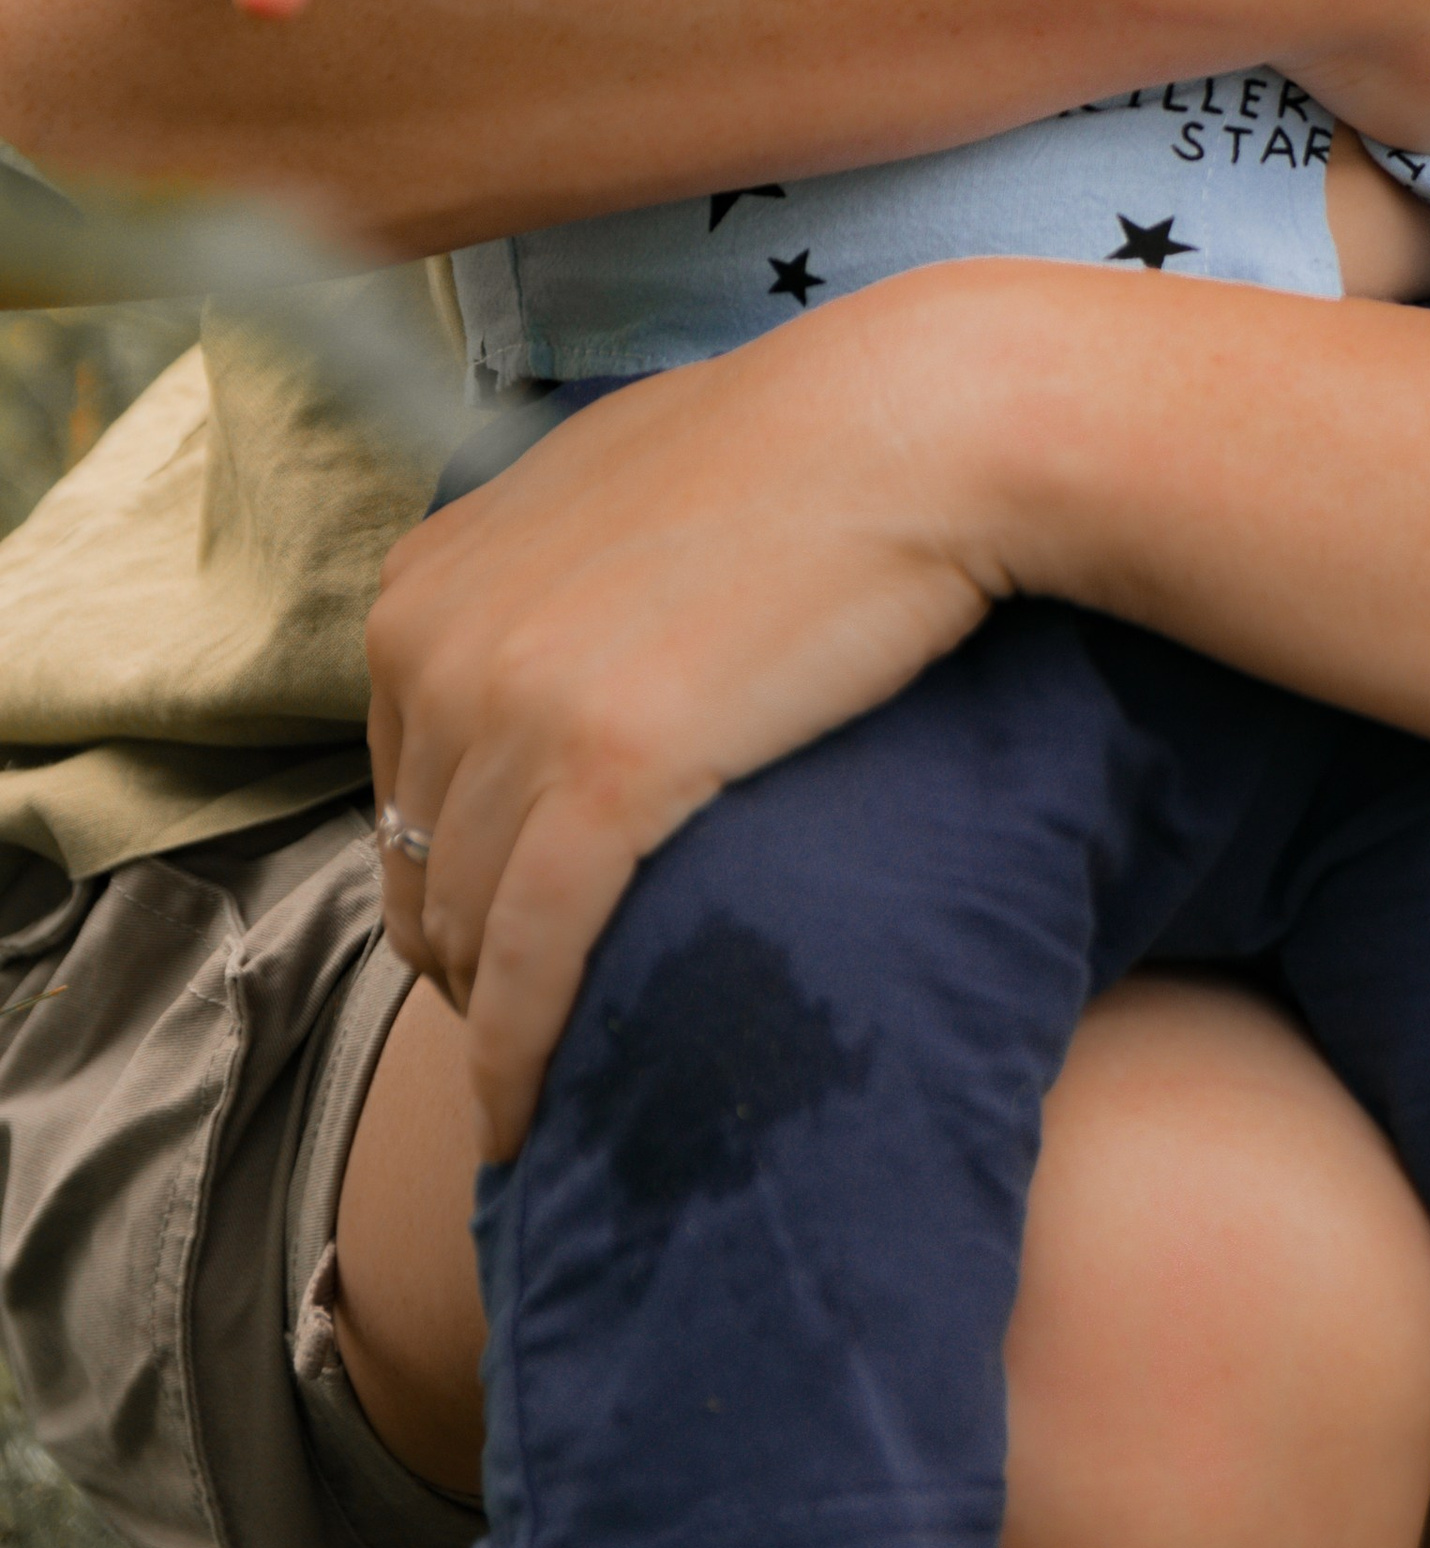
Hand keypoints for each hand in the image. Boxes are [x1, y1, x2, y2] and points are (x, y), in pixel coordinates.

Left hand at [367, 270, 1017, 1159]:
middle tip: (549, 1015)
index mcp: (427, 583)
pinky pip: (534, 964)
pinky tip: (534, 1120)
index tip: (509, 930)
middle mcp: (439, 646)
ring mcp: (516, 713)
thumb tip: (540, 639)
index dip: (453, 873)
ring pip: (470, 931)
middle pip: (422, 869)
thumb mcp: (614, 485)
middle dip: (472, 953)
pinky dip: (523, 1059)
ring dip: (505, 1015)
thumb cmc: (803, 445)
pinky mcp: (607, 782)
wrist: (916, 426)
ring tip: (564, 1074)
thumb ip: (542, 569)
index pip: (394, 785)